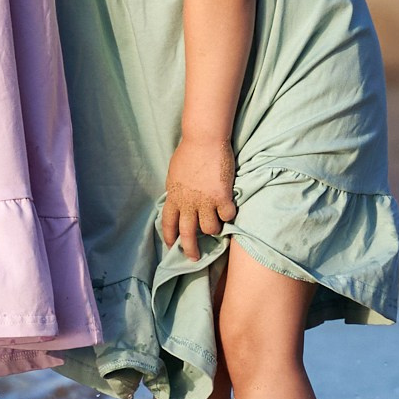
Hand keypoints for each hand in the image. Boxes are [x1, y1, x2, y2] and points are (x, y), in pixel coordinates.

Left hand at [160, 137, 236, 260]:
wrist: (204, 139)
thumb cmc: (189, 152)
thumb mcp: (175, 174)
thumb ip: (178, 191)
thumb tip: (179, 201)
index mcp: (174, 196)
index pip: (168, 223)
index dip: (169, 237)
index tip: (172, 247)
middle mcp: (188, 203)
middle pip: (187, 234)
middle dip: (190, 249)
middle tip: (194, 258)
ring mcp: (205, 202)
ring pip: (210, 229)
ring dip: (214, 230)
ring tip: (217, 225)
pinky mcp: (222, 197)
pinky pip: (227, 216)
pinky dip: (229, 214)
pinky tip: (229, 208)